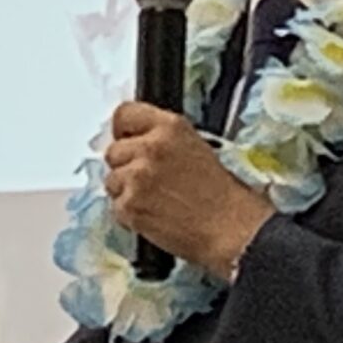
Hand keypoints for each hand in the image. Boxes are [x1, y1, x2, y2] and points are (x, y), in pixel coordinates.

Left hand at [102, 103, 272, 278]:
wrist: (232, 228)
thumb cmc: (221, 193)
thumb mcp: (196, 146)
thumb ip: (161, 137)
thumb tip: (132, 139)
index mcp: (169, 127)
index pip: (124, 114)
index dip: (123, 131)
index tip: (126, 141)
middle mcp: (150, 147)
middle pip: (113, 151)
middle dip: (125, 167)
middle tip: (148, 181)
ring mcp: (137, 177)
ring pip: (111, 180)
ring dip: (126, 192)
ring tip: (154, 201)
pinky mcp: (131, 205)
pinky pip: (116, 206)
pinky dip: (129, 215)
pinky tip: (153, 215)